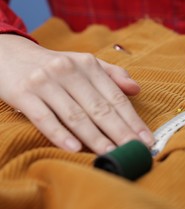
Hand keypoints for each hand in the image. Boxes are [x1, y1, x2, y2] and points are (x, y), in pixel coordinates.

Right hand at [0, 34, 153, 153]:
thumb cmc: (54, 66)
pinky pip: (44, 117)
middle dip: (120, 132)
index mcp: (88, 65)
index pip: (115, 97)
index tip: (146, 139)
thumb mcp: (83, 63)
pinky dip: (59, 134)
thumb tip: (137, 90)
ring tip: (112, 154)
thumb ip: (112, 75)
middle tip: (135, 151)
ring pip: (75, 115)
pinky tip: (75, 149)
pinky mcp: (23, 93)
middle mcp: (68, 71)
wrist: (8, 54)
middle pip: (100, 108)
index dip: (133, 120)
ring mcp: (45, 82)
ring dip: (95, 138)